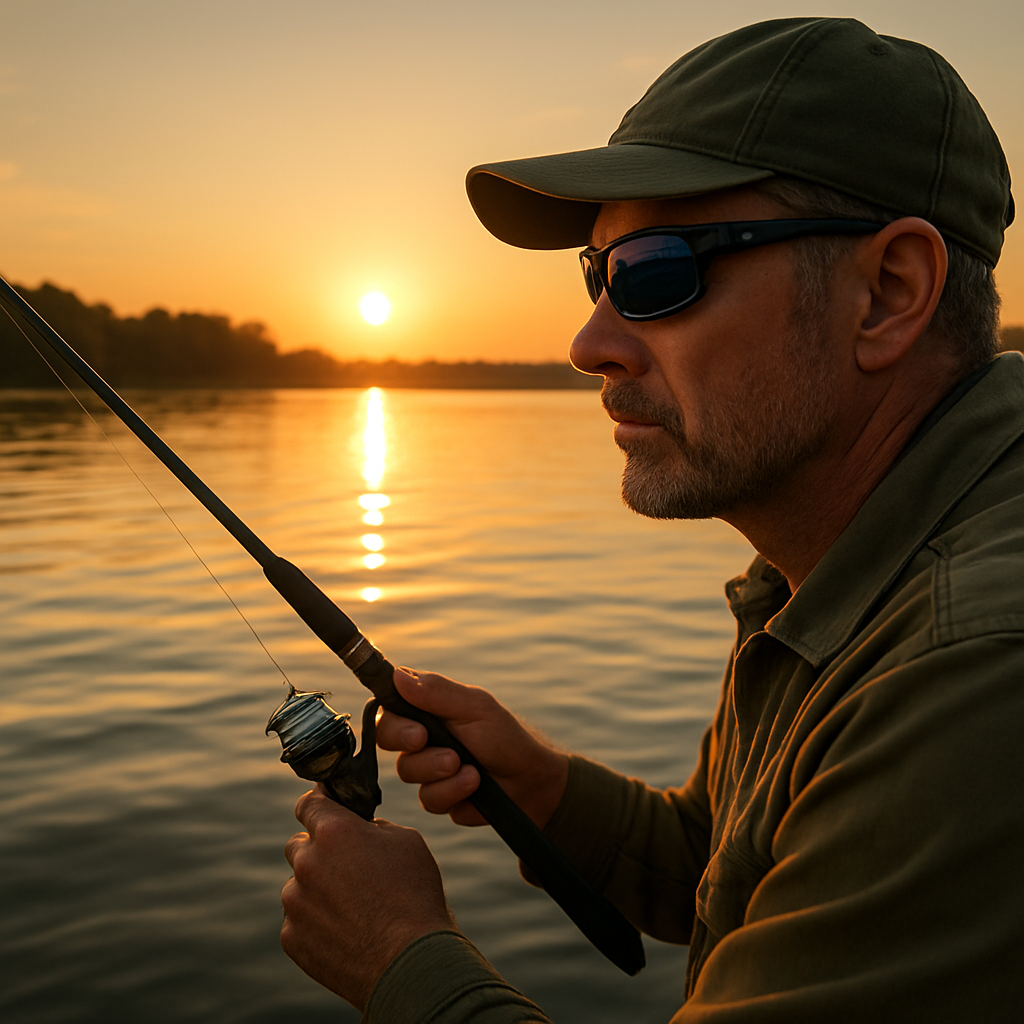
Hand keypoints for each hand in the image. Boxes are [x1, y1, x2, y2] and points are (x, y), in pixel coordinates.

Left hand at [281, 785, 455, 1009]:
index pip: (309, 804)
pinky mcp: (292, 938)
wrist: (410, 964)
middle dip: (318, 850)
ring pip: (297, 885)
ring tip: (351, 907)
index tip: (323, 807)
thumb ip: (374, 828)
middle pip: (298, 845)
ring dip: (315, 888)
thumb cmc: (414, 896)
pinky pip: (297, 920)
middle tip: (347, 867)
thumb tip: (361, 830)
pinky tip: (345, 931)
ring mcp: (296, 903)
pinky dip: (315, 921)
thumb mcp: (406, 841)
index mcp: (335, 832)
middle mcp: (307, 863)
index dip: (317, 803)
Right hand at [376, 667, 569, 828]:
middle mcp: (421, 737)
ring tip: (471, 769)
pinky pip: (429, 799)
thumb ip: (437, 692)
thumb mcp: (475, 708)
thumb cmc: (505, 737)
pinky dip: (453, 791)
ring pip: (408, 771)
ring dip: (440, 770)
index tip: (417, 732)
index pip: (389, 707)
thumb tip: (397, 673)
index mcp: (427, 709)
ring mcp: (427, 768)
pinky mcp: (437, 796)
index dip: (392, 721)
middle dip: (412, 745)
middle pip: (386, 738)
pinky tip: (474, 785)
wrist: (530, 782)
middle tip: (429, 743)